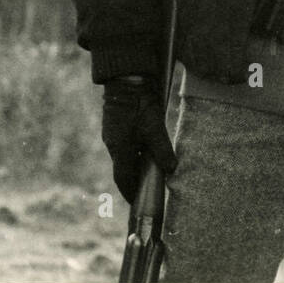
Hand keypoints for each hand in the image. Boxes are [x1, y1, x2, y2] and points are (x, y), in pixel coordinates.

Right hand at [101, 77, 177, 202]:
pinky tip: (143, 151)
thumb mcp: (154, 128)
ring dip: (133, 166)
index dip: (130, 192)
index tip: (136, 202)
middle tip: (144, 190)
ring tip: (146, 173)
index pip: (123, 179)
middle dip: (132, 181)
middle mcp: (113, 144)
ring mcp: (112, 135)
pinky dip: (132, 154)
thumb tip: (171, 170)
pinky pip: (123, 146)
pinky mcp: (115, 126)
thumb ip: (162, 150)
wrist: (126, 80)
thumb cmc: (139, 104)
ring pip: (123, 157)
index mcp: (120, 149)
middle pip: (122, 169)